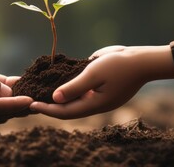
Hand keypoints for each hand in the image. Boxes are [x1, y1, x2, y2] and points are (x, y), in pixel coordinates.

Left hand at [30, 45, 173, 118]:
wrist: (142, 61)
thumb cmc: (119, 66)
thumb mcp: (94, 74)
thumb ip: (74, 87)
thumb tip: (55, 98)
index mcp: (94, 104)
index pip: (65, 112)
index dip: (47, 109)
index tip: (32, 104)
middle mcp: (95, 104)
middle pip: (68, 110)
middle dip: (50, 106)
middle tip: (32, 101)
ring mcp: (99, 97)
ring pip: (74, 102)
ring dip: (59, 99)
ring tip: (42, 94)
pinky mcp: (101, 89)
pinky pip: (82, 93)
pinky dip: (69, 90)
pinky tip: (59, 84)